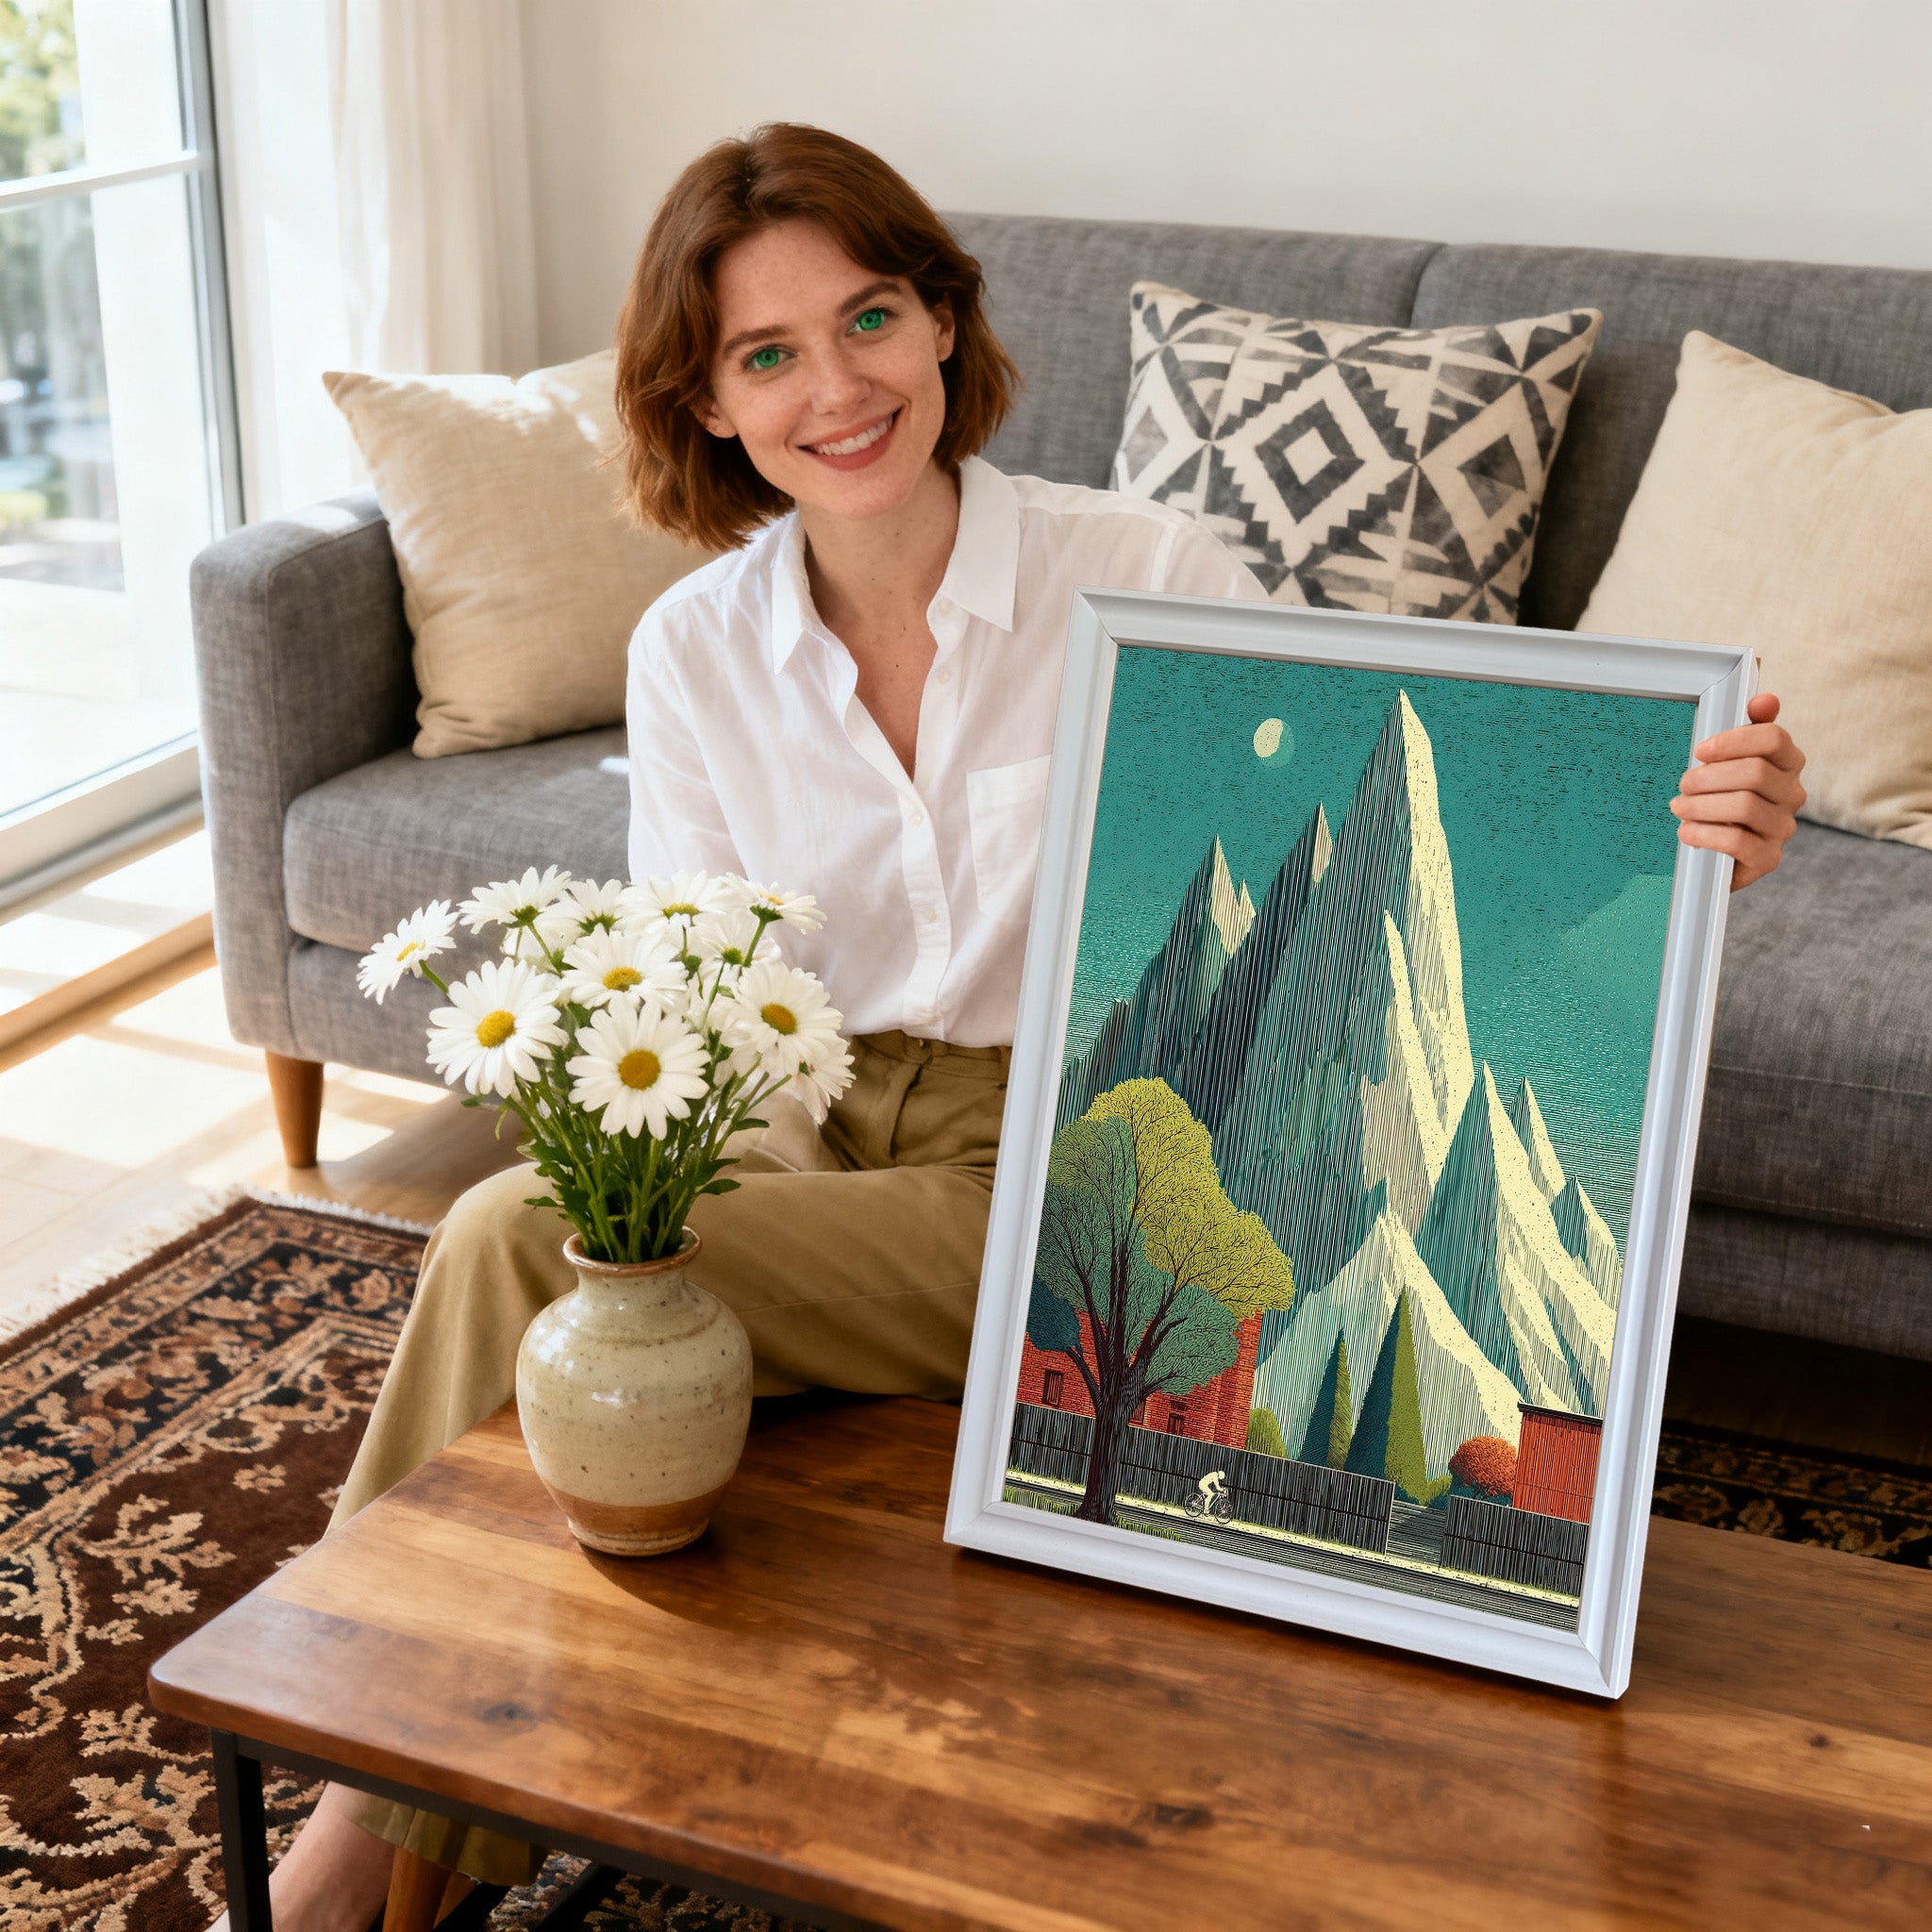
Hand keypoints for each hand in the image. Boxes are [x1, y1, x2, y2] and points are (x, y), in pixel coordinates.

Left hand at [1670, 693, 1805, 890]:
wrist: (1719, 850)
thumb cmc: (1723, 796)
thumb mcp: (1730, 761)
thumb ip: (1748, 729)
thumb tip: (1766, 699)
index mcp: (1788, 762)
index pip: (1773, 738)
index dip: (1733, 741)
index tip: (1701, 750)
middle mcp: (1793, 793)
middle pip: (1755, 772)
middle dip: (1710, 776)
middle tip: (1684, 783)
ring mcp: (1783, 827)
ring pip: (1744, 807)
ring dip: (1702, 806)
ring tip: (1679, 806)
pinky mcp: (1768, 857)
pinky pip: (1737, 843)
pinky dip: (1704, 834)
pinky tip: (1686, 831)